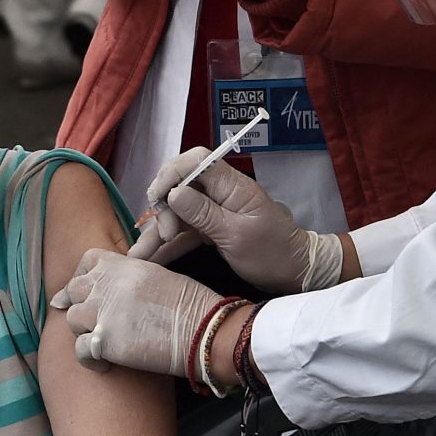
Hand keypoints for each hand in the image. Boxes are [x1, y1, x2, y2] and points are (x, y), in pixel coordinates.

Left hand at [54, 249, 223, 376]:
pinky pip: (79, 349)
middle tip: (84, 320)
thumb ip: (132, 277)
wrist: (204, 331)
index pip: (87, 261)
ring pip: (72, 319)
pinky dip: (89, 359)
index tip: (82, 291)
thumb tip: (117, 289)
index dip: (82, 276)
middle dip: (76, 304)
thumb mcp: (160, 277)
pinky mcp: (105, 341)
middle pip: (73, 289)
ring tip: (100, 343)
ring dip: (83, 331)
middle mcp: (109, 284)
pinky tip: (104, 364)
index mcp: (124, 265)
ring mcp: (104, 312)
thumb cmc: (192, 306)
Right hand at [131, 147, 340, 293]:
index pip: (196, 161)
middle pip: (180, 184)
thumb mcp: (237, 236)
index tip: (157, 197)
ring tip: (140, 254)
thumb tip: (174, 193)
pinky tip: (149, 257)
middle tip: (164, 233)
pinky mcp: (210, 230)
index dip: (171, 173)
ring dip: (158, 230)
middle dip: (163, 206)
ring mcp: (214, 211)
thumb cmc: (273, 253)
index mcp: (232, 185)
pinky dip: (167, 244)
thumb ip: (204, 214)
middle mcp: (221, 193)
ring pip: (177, 211)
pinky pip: (183, 231)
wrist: (295, 274)